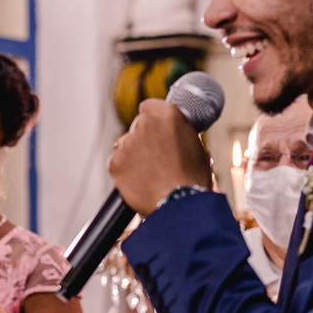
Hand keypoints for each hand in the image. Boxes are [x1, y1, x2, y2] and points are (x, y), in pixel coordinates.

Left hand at [108, 98, 212, 215]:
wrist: (180, 204)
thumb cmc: (193, 180)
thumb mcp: (197, 148)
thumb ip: (180, 135)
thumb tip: (174, 137)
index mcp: (168, 114)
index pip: (149, 107)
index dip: (152, 121)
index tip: (154, 132)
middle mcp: (145, 123)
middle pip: (136, 127)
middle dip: (142, 141)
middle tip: (153, 160)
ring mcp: (127, 142)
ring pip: (124, 145)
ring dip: (131, 156)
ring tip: (148, 175)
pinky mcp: (115, 161)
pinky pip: (116, 163)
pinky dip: (123, 173)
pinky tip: (138, 182)